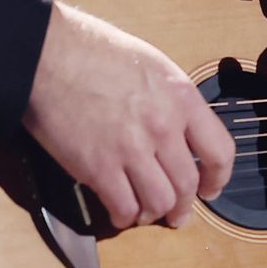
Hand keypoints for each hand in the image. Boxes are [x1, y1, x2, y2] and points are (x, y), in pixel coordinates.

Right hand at [23, 1, 234, 228]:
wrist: (46, 54)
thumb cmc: (91, 50)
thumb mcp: (149, 63)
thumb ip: (169, 100)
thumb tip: (177, 131)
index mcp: (180, 97)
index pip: (220, 151)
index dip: (218, 178)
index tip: (210, 188)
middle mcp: (163, 126)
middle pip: (187, 185)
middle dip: (183, 207)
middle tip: (177, 216)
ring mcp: (131, 149)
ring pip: (159, 203)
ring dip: (154, 215)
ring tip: (146, 215)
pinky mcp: (98, 168)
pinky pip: (123, 208)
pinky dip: (124, 217)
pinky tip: (119, 212)